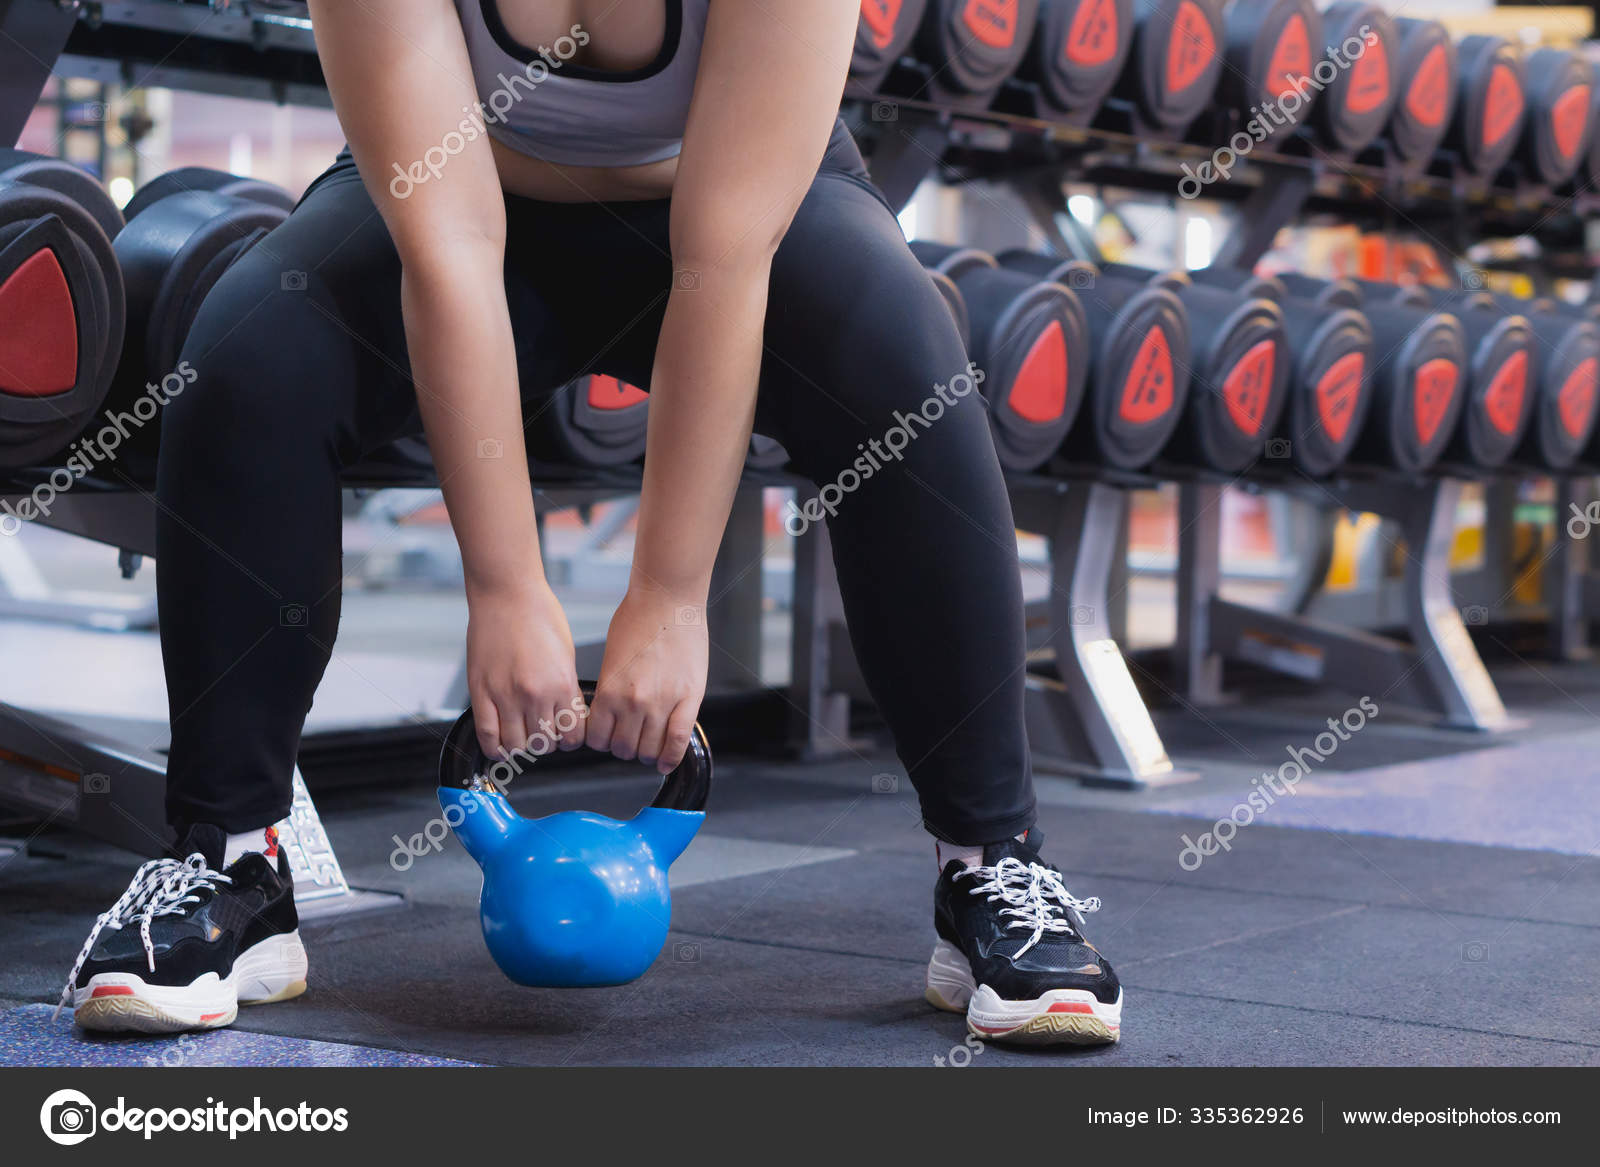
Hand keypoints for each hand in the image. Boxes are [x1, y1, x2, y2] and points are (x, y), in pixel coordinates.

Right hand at [465, 580, 584, 766]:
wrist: (508, 594)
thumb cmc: (539, 615)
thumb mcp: (566, 655)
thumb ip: (566, 689)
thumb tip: (565, 715)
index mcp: (562, 684)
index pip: (572, 736)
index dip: (570, 740)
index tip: (565, 735)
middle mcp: (535, 694)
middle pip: (544, 744)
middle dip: (546, 742)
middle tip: (542, 731)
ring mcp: (506, 695)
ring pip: (517, 745)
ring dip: (522, 745)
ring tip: (522, 733)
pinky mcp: (481, 692)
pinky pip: (487, 735)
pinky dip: (496, 748)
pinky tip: (500, 745)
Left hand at [587, 584, 707, 773]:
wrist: (667, 599)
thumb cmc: (638, 619)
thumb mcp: (611, 658)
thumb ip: (611, 690)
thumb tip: (611, 714)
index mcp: (609, 691)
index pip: (598, 739)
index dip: (602, 741)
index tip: (608, 737)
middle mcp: (633, 702)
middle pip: (624, 749)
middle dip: (624, 747)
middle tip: (630, 738)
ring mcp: (662, 703)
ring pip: (649, 750)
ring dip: (647, 752)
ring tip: (649, 742)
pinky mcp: (688, 700)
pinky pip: (678, 741)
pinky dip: (671, 757)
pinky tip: (666, 762)